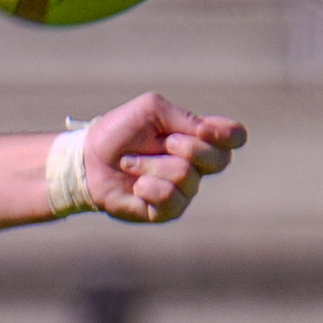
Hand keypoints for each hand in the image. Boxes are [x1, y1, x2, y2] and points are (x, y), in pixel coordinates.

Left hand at [78, 93, 244, 222]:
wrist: (88, 159)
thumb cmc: (119, 131)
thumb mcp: (151, 110)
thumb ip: (184, 118)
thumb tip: (208, 132)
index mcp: (198, 136)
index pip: (234, 137)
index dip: (227, 135)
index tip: (203, 129)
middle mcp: (197, 165)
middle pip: (220, 160)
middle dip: (186, 147)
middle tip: (162, 143)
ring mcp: (184, 189)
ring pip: (187, 177)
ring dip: (152, 165)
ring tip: (131, 163)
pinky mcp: (167, 211)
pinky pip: (173, 200)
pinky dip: (149, 187)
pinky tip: (136, 185)